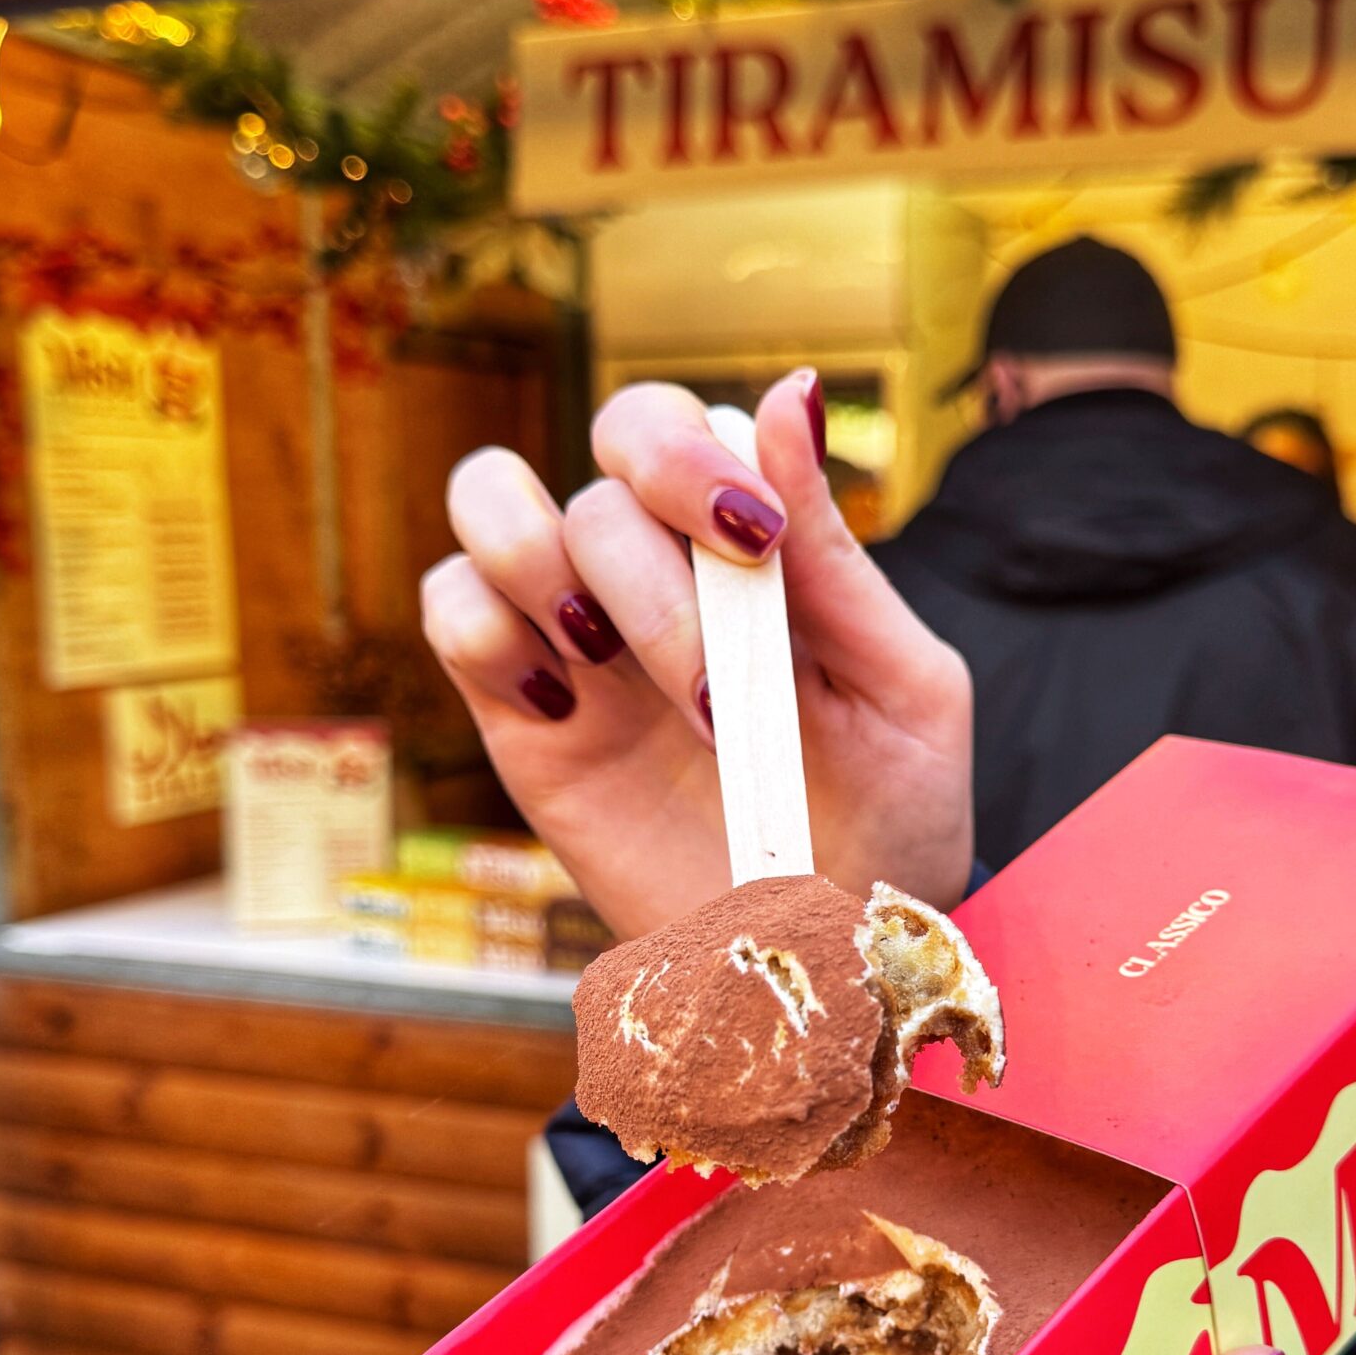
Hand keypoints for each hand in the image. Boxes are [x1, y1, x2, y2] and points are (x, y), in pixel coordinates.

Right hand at [420, 371, 974, 938]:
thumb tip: (790, 394)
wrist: (831, 960)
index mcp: (757, 545)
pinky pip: (452, 611)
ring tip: (614, 663)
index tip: (753, 546)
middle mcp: (662, 572)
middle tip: (706, 670)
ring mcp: (581, 638)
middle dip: (647, 539)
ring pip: (493, 500)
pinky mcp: (521, 714)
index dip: (699, 456)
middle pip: (602, 448)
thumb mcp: (903, 690)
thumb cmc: (891, 820)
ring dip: (546, 558)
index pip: (690, 420)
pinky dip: (488, 634)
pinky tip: (568, 709)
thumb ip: (837, 555)